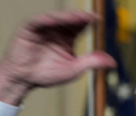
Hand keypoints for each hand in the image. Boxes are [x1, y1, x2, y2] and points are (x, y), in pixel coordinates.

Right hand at [0, 11, 116, 105]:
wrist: (23, 79)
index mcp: (68, 37)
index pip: (81, 25)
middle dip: (80, 16)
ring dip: (67, 17)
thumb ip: (91, 62)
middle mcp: (56, 29)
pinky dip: (48, 20)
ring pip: (57, 18)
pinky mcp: (29, 28)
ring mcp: (43, 27)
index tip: (99, 20)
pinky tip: (56, 20)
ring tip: (78, 17)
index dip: (89, 21)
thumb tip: (113, 62)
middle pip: (70, 19)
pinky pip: (39, 21)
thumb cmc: (46, 74)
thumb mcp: (73, 69)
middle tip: (92, 16)